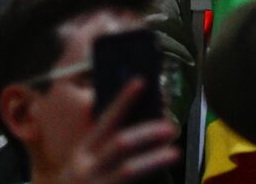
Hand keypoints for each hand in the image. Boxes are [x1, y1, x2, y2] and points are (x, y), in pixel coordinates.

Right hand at [59, 79, 179, 183]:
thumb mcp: (80, 168)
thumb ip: (101, 149)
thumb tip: (137, 125)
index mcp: (81, 154)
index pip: (105, 121)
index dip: (123, 101)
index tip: (142, 82)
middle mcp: (85, 170)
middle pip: (120, 144)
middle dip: (147, 132)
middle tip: (170, 126)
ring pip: (129, 170)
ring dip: (155, 159)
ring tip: (175, 152)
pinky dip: (151, 182)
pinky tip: (165, 179)